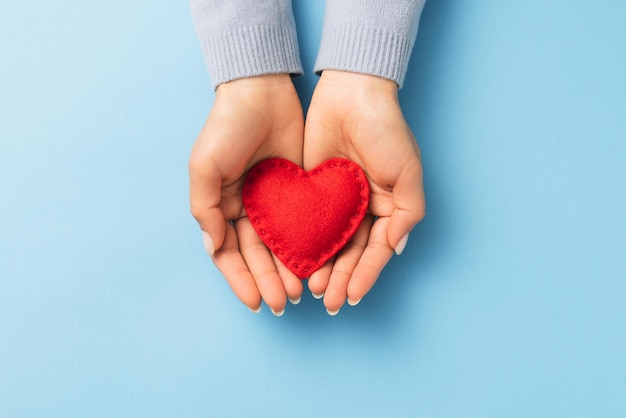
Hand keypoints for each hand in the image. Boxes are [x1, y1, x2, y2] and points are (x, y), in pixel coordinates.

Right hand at [189, 75, 304, 314]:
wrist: (262, 91)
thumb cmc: (226, 127)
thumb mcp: (204, 166)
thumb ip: (205, 209)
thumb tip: (214, 248)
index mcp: (220, 207)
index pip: (229, 254)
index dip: (240, 280)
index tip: (255, 302)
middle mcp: (246, 209)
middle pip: (256, 256)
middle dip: (267, 281)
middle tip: (283, 304)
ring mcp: (272, 202)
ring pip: (280, 246)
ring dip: (287, 271)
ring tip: (300, 292)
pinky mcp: (298, 190)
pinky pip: (302, 225)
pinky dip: (305, 246)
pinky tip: (315, 264)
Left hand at [303, 70, 425, 313]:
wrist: (351, 92)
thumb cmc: (386, 130)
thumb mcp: (408, 172)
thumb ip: (407, 213)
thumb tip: (394, 250)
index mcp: (386, 208)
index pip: (375, 251)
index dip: (365, 275)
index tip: (351, 296)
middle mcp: (360, 209)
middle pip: (350, 253)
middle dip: (340, 278)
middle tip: (327, 300)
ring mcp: (334, 201)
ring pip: (327, 244)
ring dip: (322, 268)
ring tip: (311, 289)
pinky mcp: (310, 190)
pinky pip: (305, 222)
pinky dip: (302, 244)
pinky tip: (294, 262)